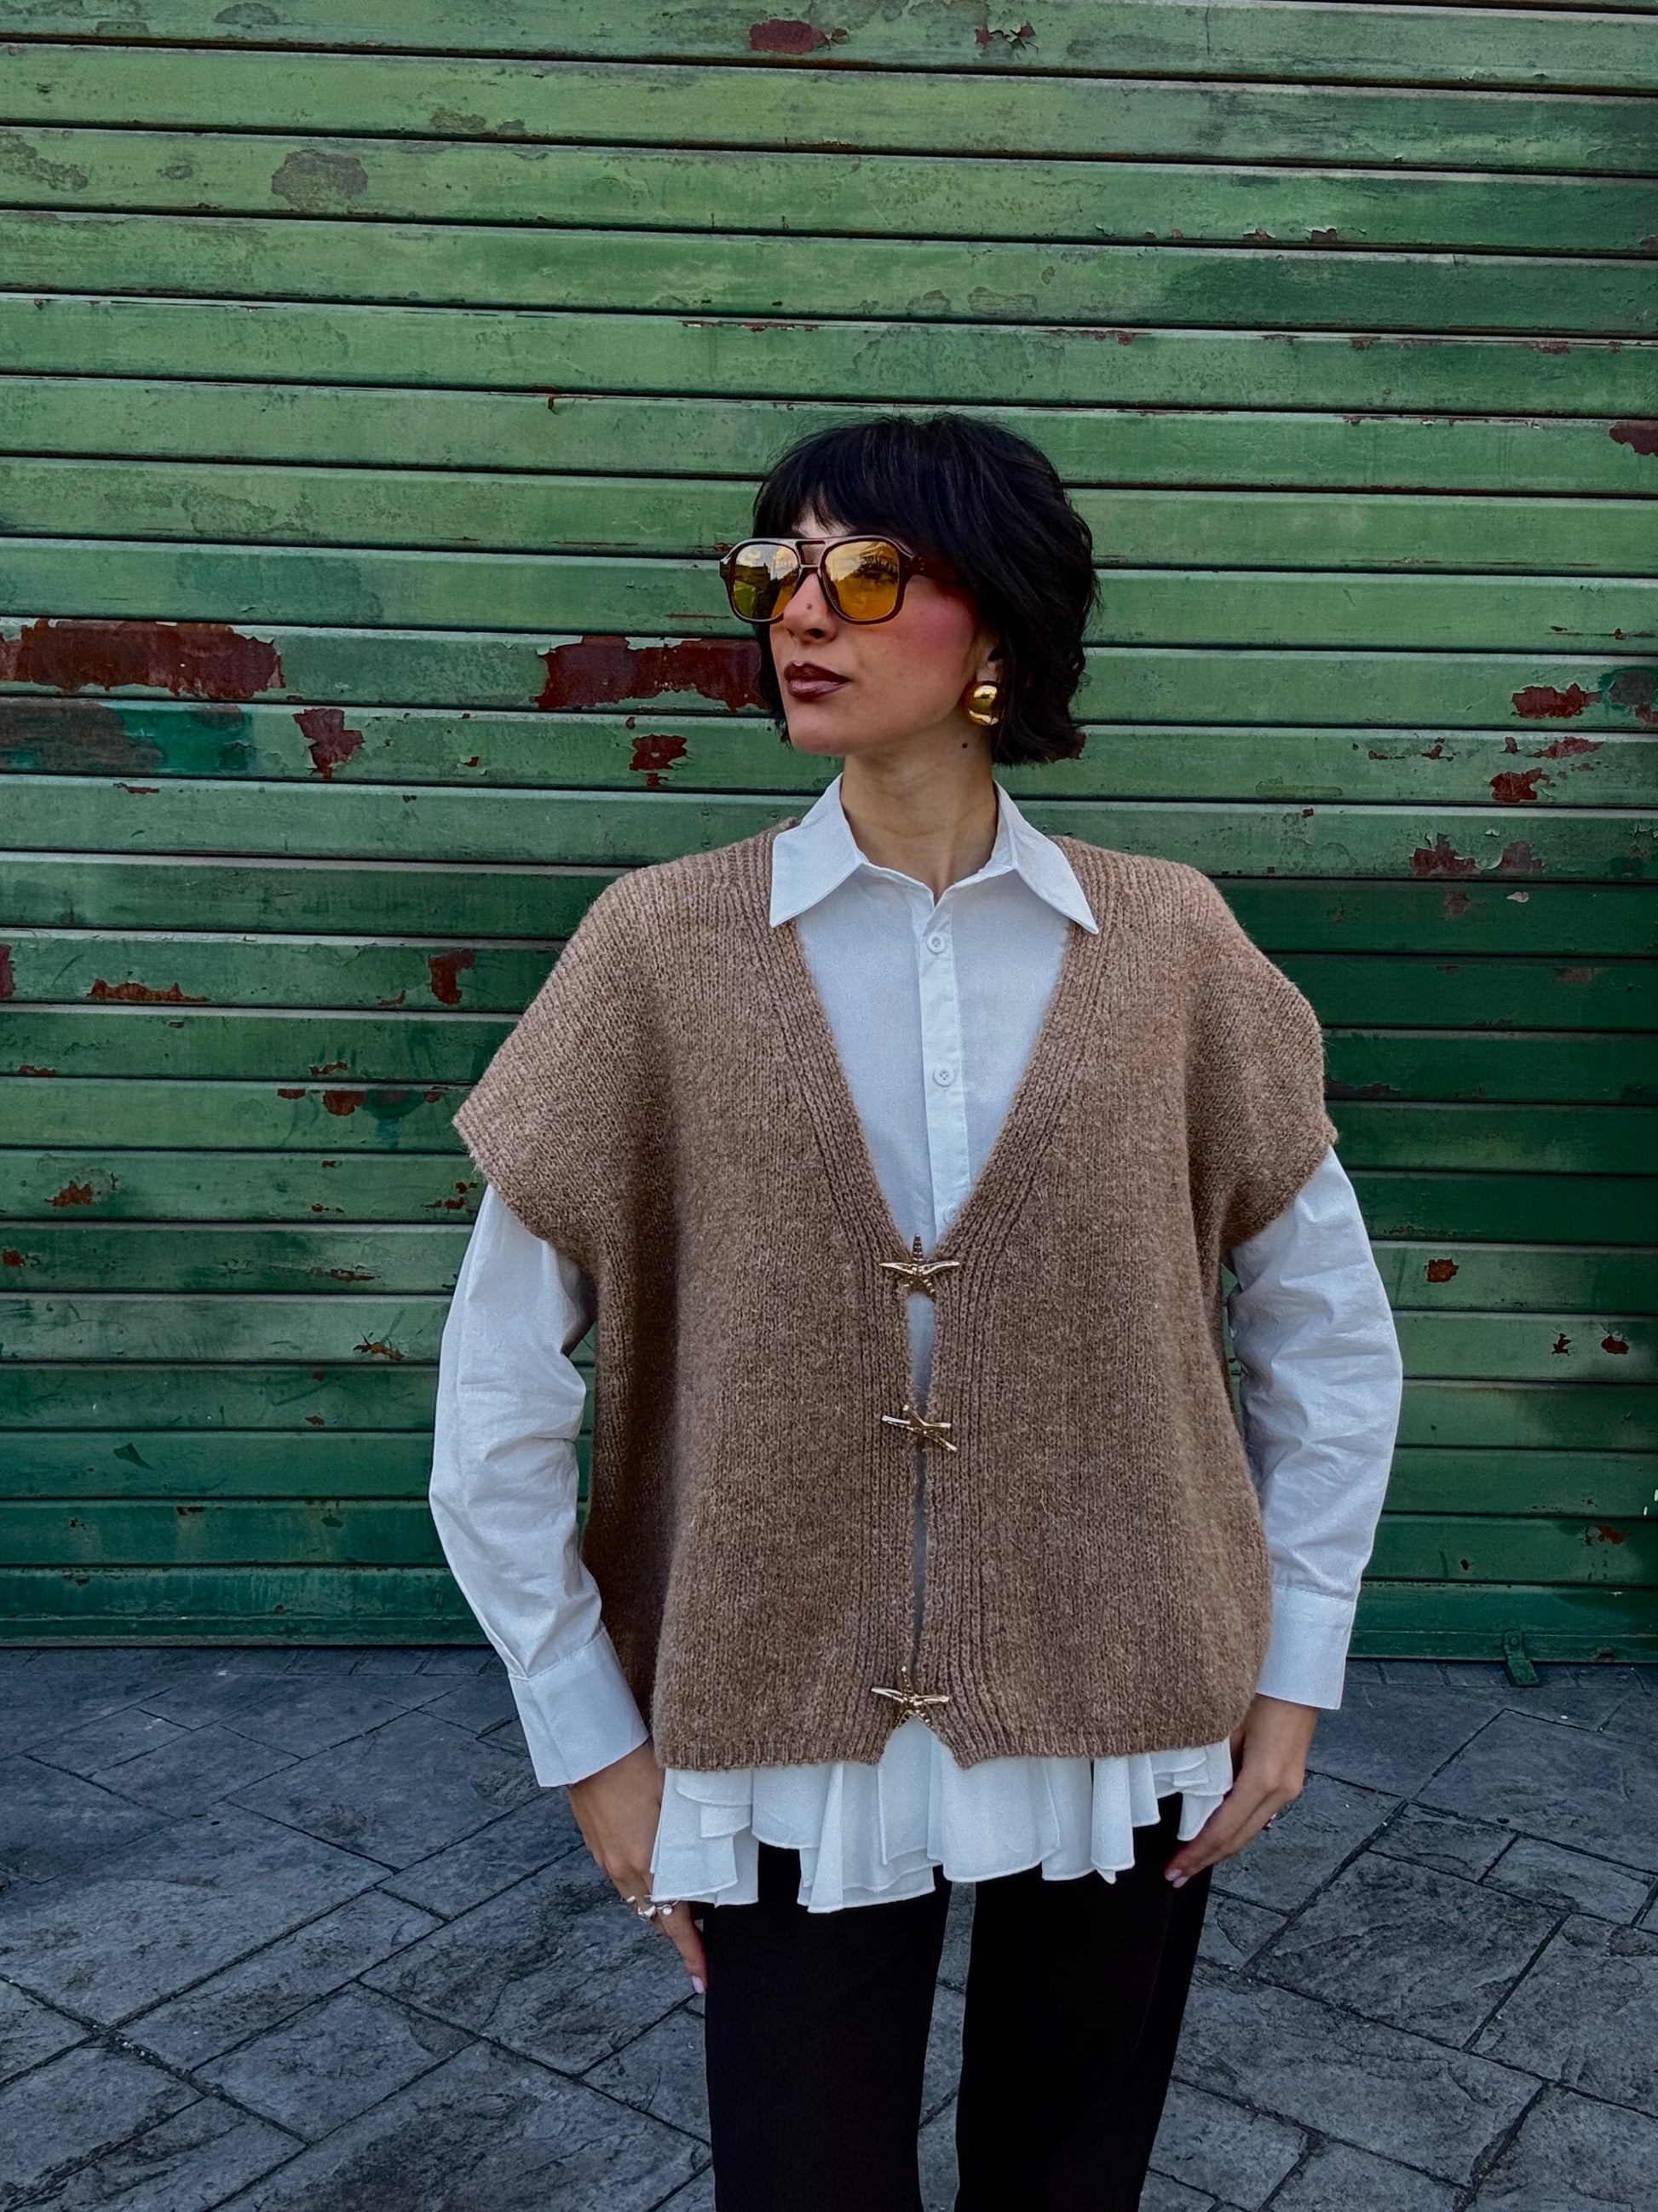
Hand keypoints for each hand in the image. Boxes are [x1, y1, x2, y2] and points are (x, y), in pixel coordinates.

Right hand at [567, 1738, 706, 1989]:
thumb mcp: (676, 1799)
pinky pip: (625, 1876)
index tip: (703, 1979)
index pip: (673, 1922)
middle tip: (704, 1930)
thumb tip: (713, 1859)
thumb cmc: (636, 1766)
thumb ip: (693, 1835)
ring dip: (661, 1901)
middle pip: (656, 1915)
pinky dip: (644, 1879)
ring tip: (686, 1893)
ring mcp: (606, 1859)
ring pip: (639, 1896)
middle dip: (679, 1927)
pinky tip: (656, 1860)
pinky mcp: (597, 1845)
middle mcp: (623, 1870)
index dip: (691, 1952)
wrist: (589, 1747)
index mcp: (645, 1864)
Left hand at [1163, 1693, 1318, 1886]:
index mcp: (1264, 1779)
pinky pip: (1257, 1813)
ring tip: (1191, 1860)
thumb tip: (1191, 1792)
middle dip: (1206, 1859)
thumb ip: (1212, 1763)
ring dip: (1220, 1846)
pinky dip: (1234, 1826)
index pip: (1224, 1828)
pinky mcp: (1290, 1781)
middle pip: (1239, 1838)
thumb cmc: (1261, 1691)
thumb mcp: (1227, 1725)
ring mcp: (1290, 1789)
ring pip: (1250, 1829)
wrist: (1299, 1676)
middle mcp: (1281, 1791)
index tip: (1175, 1869)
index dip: (1198, 1852)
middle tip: (1176, 1876)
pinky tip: (1215, 1832)